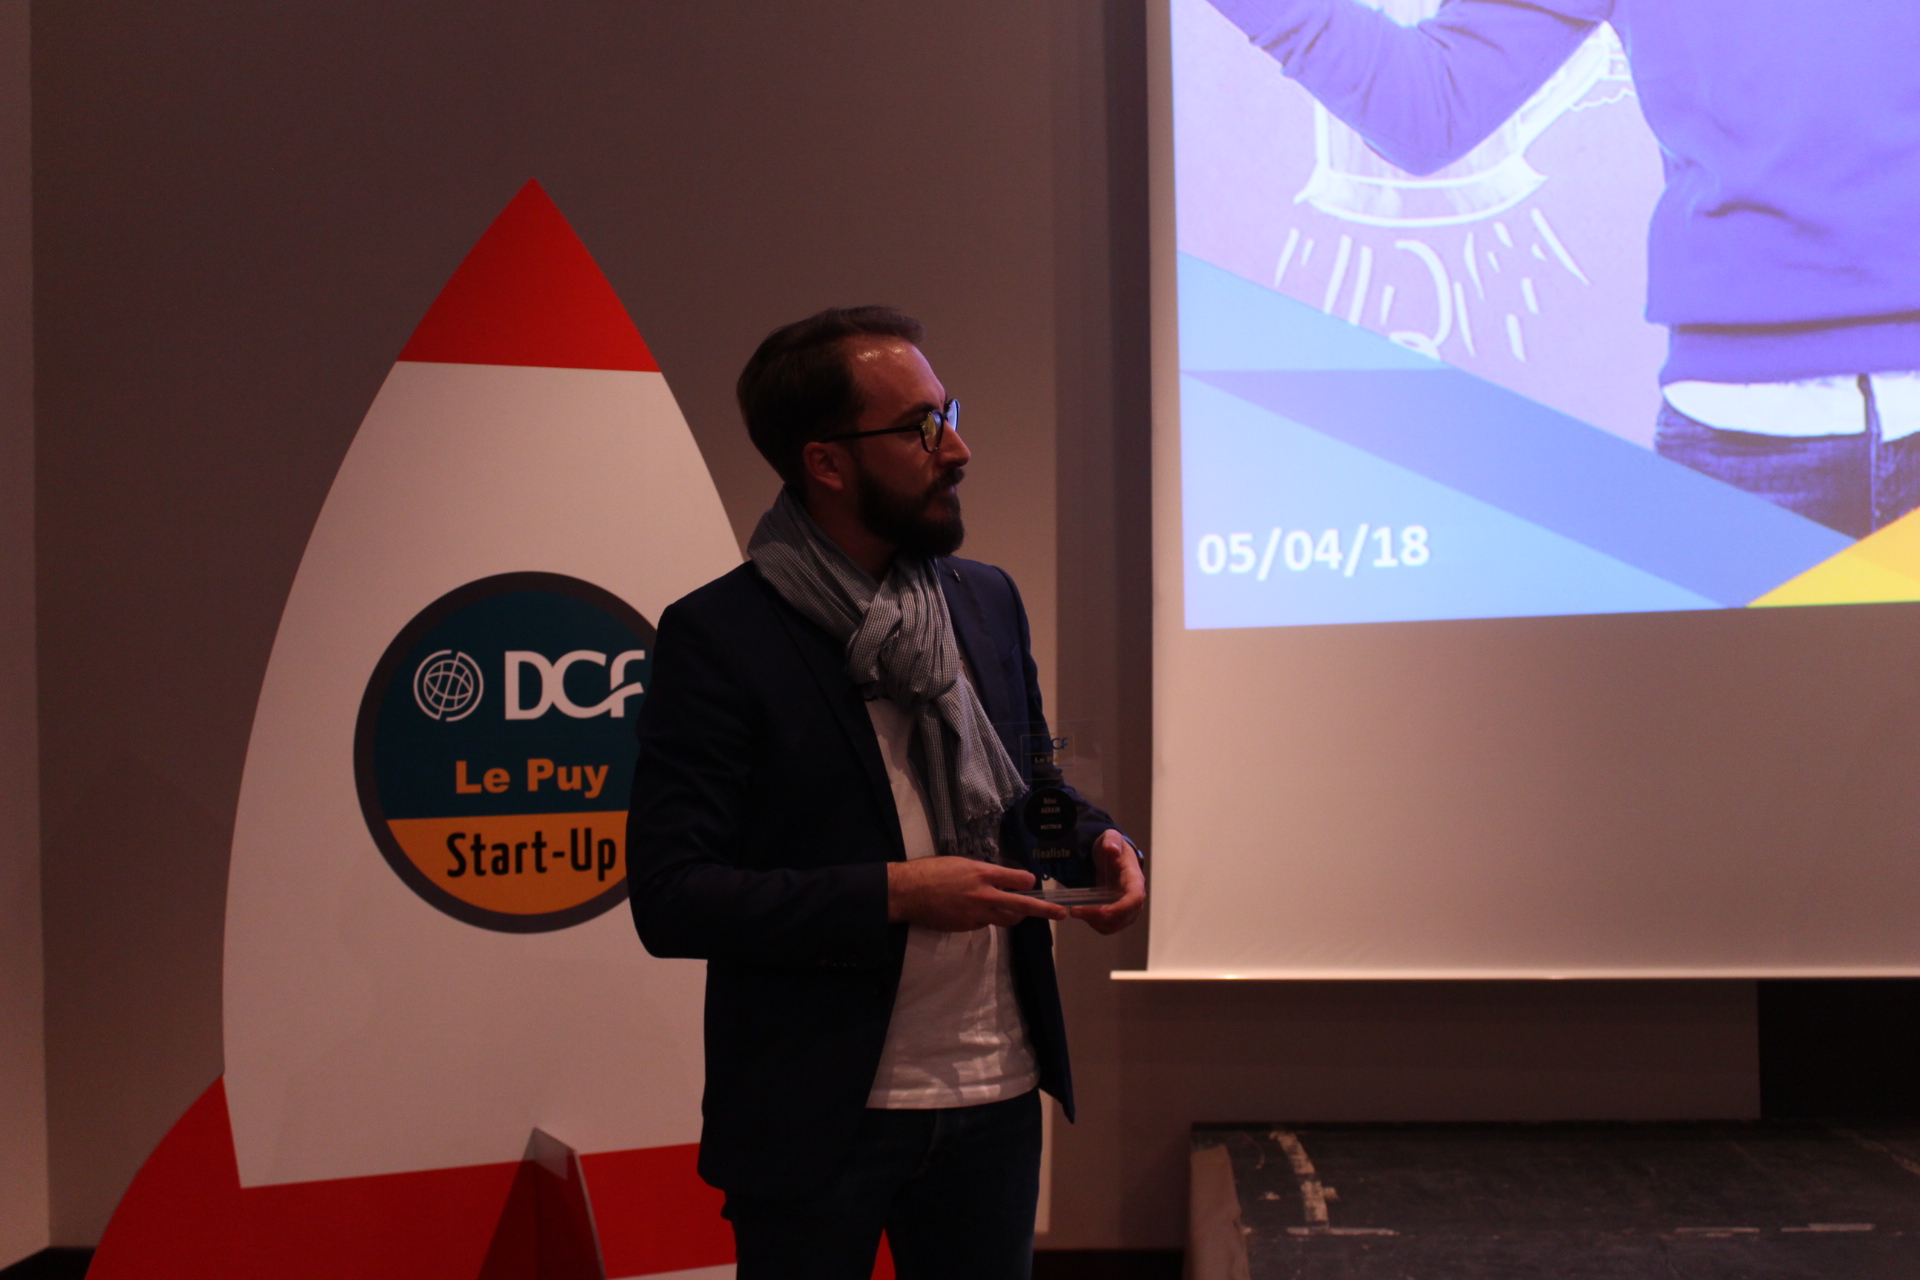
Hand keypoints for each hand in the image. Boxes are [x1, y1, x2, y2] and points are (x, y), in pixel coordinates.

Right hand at [888, 857, 1069, 930]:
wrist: (909, 892)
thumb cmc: (932, 871)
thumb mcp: (961, 863)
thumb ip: (982, 872)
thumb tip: (999, 878)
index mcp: (982, 873)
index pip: (1017, 879)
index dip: (1028, 882)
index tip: (1033, 882)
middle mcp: (984, 894)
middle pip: (1022, 905)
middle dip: (1044, 909)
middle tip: (1061, 913)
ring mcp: (976, 914)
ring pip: (1006, 919)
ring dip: (1015, 916)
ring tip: (1018, 913)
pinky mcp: (967, 926)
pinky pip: (985, 924)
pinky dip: (987, 918)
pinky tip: (976, 911)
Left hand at [1070, 829, 1145, 934]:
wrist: (1110, 855)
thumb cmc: (1111, 847)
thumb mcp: (1110, 838)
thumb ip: (1111, 841)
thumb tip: (1111, 850)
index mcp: (1134, 880)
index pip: (1135, 899)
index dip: (1122, 908)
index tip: (1103, 912)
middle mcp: (1134, 897)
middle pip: (1123, 916)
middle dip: (1100, 917)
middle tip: (1076, 911)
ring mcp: (1127, 908)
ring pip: (1115, 925)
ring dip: (1095, 922)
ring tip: (1076, 911)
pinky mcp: (1118, 913)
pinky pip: (1109, 926)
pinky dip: (1095, 924)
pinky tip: (1083, 913)